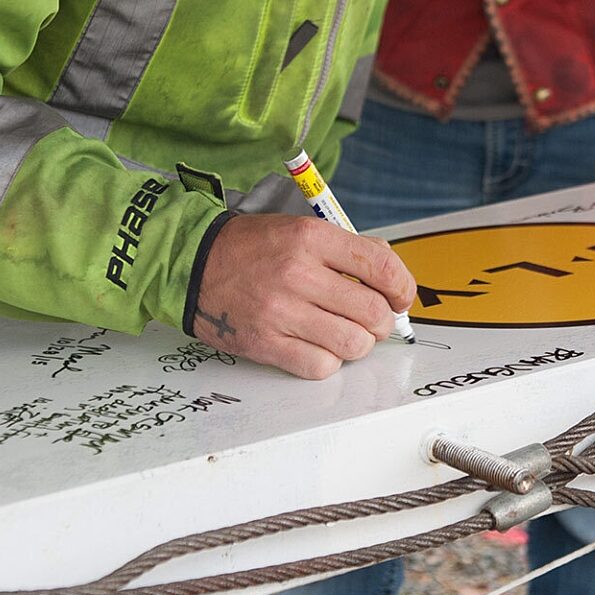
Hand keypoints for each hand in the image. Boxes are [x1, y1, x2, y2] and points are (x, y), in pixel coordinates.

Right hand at [192, 214, 416, 379]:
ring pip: (353, 344)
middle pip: (373, 312)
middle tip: (371, 320)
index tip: (400, 298)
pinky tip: (319, 346)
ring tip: (345, 334)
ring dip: (358, 344)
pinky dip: (328, 361)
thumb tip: (390, 278)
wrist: (191, 264)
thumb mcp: (299, 229)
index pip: (382, 267)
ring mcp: (281, 312)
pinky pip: (321, 365)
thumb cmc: (250, 248)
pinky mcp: (266, 343)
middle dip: (382, 321)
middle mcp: (298, 274)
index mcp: (311, 239)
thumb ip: (347, 249)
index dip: (402, 288)